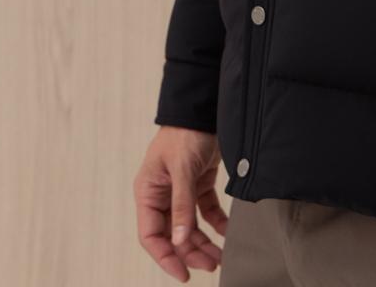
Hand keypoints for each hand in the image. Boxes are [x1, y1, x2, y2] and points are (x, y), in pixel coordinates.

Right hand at [133, 126, 227, 280]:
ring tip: (220, 257)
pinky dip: (216, 223)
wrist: (204, 106)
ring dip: (203, 242)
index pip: (151, 235)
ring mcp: (181, 190)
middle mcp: (162, 194)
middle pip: (173, 234)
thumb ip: (181, 205)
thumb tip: (179, 241)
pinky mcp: (199, 182)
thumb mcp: (182, 169)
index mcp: (148, 192)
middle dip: (190, 252)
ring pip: (190, 226)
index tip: (183, 274)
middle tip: (211, 265)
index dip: (165, 257)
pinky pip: (205, 210)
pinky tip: (227, 232)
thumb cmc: (184, 133)